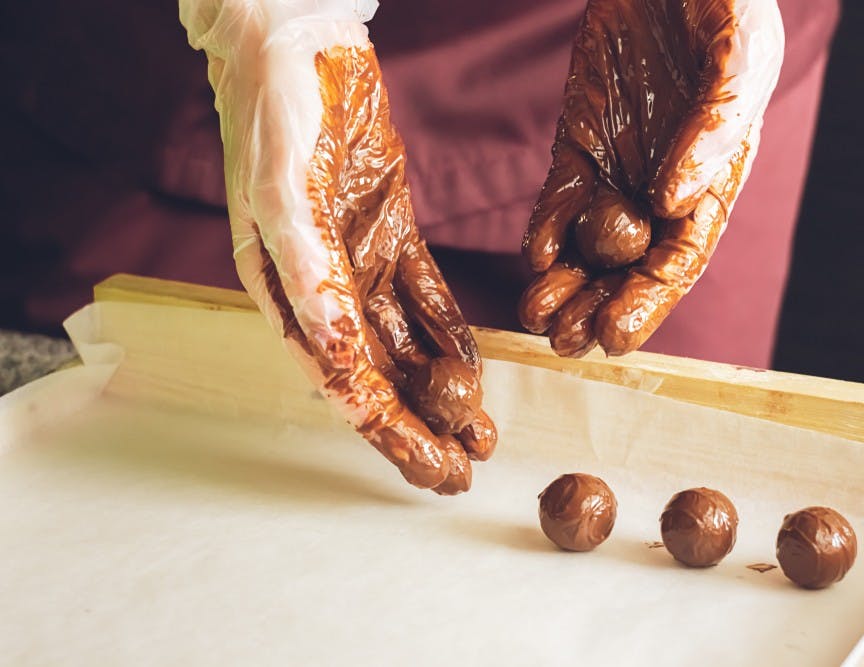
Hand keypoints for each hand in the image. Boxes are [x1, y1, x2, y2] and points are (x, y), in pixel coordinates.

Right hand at [180, 0, 495, 493]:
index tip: (432, 467)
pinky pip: (423, 293)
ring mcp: (357, 259)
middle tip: (465, 468)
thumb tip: (334, 355)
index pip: (342, 380)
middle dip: (421, 426)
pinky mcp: (388, 230)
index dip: (388, 429)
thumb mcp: (282, 193)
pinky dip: (448, 331)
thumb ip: (307, 275)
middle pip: (376, 375)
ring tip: (480, 432)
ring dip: (440, 390)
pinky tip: (473, 367)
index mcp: (283, 289)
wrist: (296, 39)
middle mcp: (320, 287)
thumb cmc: (275, 111)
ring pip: (403, 344)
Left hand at [519, 0, 783, 356]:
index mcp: (714, 180)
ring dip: (563, 287)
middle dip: (598, 309)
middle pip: (630, 267)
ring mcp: (619, 172)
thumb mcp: (736, 50)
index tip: (613, 335)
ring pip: (589, 248)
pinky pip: (558, 204)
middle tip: (565, 342)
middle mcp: (665, 189)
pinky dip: (545, 234)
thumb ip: (716, 125)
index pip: (681, 257)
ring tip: (537, 316)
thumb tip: (674, 201)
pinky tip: (534, 259)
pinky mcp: (578, 149)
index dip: (649, 302)